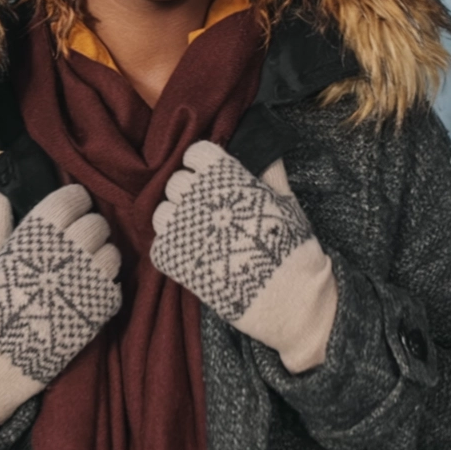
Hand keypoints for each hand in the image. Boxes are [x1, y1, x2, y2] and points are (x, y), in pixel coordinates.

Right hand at [0, 183, 121, 427]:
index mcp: (32, 239)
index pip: (70, 200)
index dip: (73, 201)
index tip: (69, 209)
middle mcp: (62, 258)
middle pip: (96, 224)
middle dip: (88, 227)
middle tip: (75, 241)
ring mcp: (82, 286)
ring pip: (112, 253)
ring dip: (101, 256)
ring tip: (83, 268)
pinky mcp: (96, 315)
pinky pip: (116, 285)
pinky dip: (107, 284)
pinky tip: (88, 291)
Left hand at [151, 141, 336, 372]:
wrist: (286, 296)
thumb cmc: (290, 247)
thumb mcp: (286, 202)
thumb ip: (271, 174)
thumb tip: (268, 153)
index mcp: (225, 176)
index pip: (195, 154)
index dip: (203, 167)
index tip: (212, 181)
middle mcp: (198, 196)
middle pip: (175, 182)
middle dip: (189, 195)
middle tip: (208, 215)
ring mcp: (182, 227)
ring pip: (161, 212)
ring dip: (176, 221)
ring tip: (200, 238)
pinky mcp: (172, 258)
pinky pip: (160, 243)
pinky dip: (173, 249)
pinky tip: (194, 258)